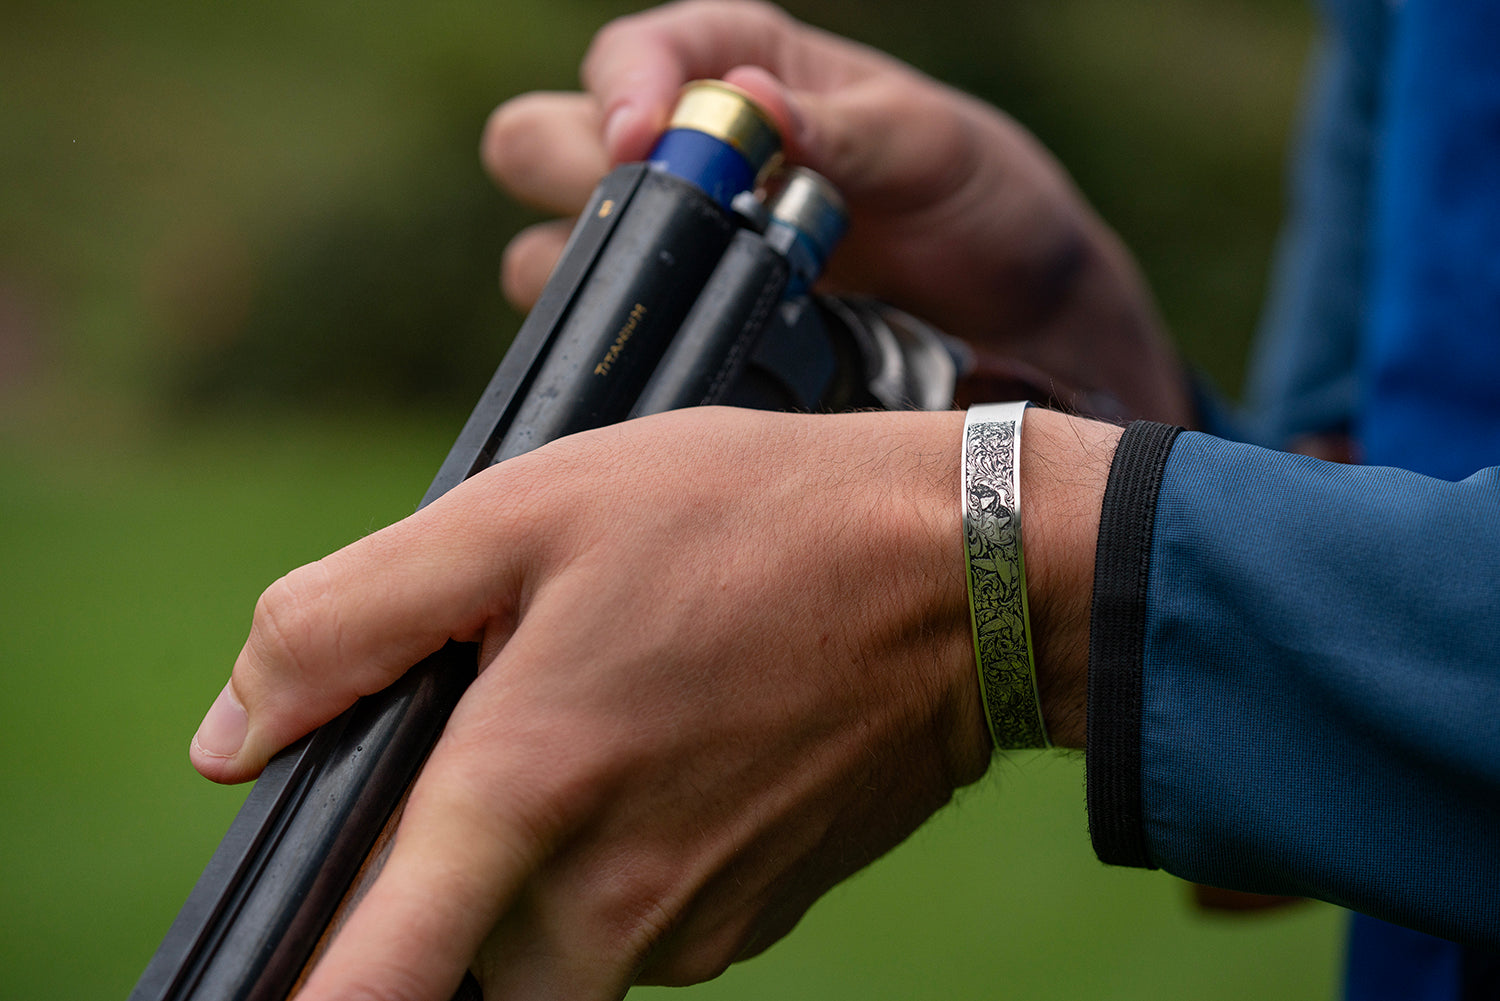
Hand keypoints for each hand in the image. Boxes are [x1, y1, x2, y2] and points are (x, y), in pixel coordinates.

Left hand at [189, 407, 1114, 999]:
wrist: (962, 575)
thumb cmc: (749, 520)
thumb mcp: (527, 511)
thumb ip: (349, 621)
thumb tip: (234, 738)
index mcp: (521, 794)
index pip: (364, 985)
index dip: (300, 991)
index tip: (270, 971)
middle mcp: (603, 901)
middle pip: (451, 962)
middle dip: (429, 881)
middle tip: (480, 745)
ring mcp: (691, 927)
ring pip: (544, 950)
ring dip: (529, 866)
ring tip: (594, 719)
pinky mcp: (751, 923)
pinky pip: (636, 929)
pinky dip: (616, 863)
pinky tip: (668, 745)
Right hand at [483, 0, 1192, 424]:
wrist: (1012, 321)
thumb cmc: (978, 202)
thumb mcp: (930, 148)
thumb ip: (842, 128)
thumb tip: (752, 105)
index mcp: (733, 64)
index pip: (629, 56)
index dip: (621, 92)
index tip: (643, 144)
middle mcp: (679, 153)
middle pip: (533, 145)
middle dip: (576, 180)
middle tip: (670, 228)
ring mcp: (669, 249)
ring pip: (542, 255)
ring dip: (598, 278)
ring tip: (697, 300)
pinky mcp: (677, 328)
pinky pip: (602, 336)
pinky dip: (626, 346)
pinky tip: (692, 354)